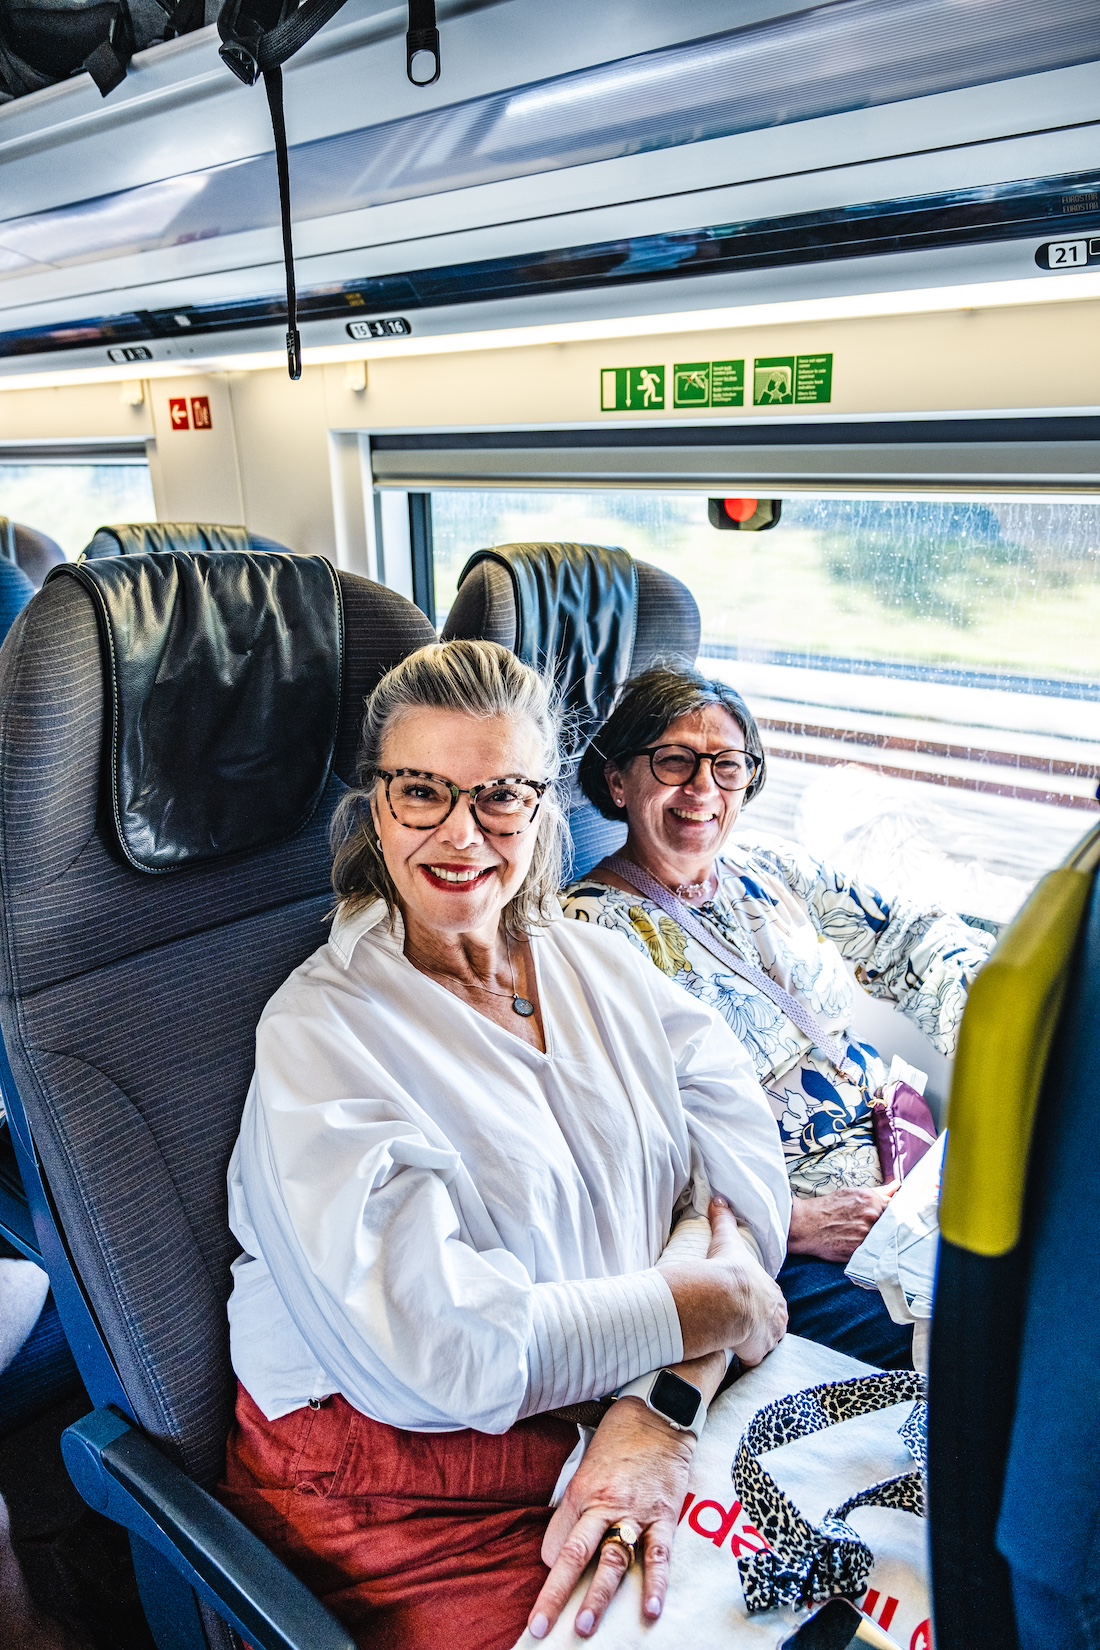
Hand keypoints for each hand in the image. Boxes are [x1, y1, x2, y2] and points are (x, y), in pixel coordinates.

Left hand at [527, 1396, 693, 1640]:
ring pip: (612, 1559)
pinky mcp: (663, 1514)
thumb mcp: (588, 1463)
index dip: (551, 1567)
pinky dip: (654, 1584)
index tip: (552, 1585)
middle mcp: (603, 1504)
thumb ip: (579, 1502)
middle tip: (540, 1627)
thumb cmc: (620, 1437)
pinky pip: (658, 1554)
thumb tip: (568, 1539)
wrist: (659, 1412)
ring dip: (598, 1597)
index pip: (557, 1541)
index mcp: (580, 1491)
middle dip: (556, 1595)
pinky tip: (650, 1610)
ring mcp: (634, 1512)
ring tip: (585, 1627)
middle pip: (574, 1556)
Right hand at [660, 1198, 786, 1367]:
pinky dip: (744, 1362)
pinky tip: (732, 1360)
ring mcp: (768, 1337)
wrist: (727, 1299)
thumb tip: (717, 1199)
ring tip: (734, 1342)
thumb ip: (724, 1219)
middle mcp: (776, 1316)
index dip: (759, 1301)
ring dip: (752, 1343)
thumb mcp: (729, 1239)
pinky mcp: (756, 1354)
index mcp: (772, 1291)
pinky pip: (752, 1362)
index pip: (770, 1298)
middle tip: (739, 1324)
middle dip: (759, 1324)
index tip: (746, 1302)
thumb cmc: (730, 1270)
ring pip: (764, 1343)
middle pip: (770, 1322)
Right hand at [787, 1183, 898, 1263]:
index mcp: (871, 1201)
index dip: (897, 1216)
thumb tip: (897, 1186)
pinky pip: (875, 1253)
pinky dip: (875, 1251)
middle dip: (890, 1228)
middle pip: (893, 1226)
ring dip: (883, 1240)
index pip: (898, 1210)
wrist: (806, 1225)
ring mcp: (866, 1235)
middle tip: (882, 1230)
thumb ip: (879, 1192)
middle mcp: (871, 1217)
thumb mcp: (853, 1193)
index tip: (896, 1219)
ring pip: (886, 1240)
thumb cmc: (828, 1208)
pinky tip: (868, 1248)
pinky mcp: (860, 1251)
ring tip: (870, 1239)